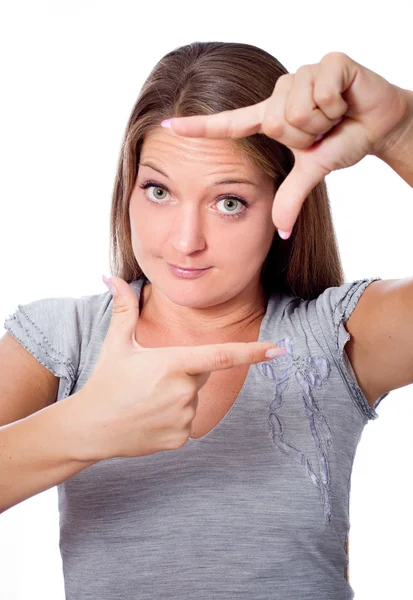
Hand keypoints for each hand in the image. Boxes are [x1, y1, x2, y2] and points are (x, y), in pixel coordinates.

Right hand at [75, 276, 283, 459]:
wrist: (91, 428)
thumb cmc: (106, 381)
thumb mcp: (117, 342)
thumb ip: (124, 308)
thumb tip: (111, 276)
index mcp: (172, 363)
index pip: (221, 356)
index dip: (253, 352)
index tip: (279, 349)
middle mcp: (183, 391)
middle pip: (201, 375)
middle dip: (185, 371)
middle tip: (153, 379)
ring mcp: (183, 418)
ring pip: (194, 399)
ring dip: (179, 396)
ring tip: (148, 400)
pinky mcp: (181, 439)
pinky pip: (188, 421)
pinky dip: (174, 418)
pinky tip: (150, 418)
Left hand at [163, 52, 410, 236]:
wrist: (380, 123)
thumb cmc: (343, 141)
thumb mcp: (312, 171)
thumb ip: (291, 197)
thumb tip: (281, 234)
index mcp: (271, 119)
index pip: (228, 125)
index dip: (198, 129)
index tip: (166, 128)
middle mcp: (280, 94)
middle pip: (280, 123)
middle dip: (308, 135)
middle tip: (326, 130)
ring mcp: (302, 75)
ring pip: (300, 109)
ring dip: (325, 121)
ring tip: (336, 115)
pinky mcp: (328, 62)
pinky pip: (323, 91)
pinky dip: (340, 103)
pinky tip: (346, 99)